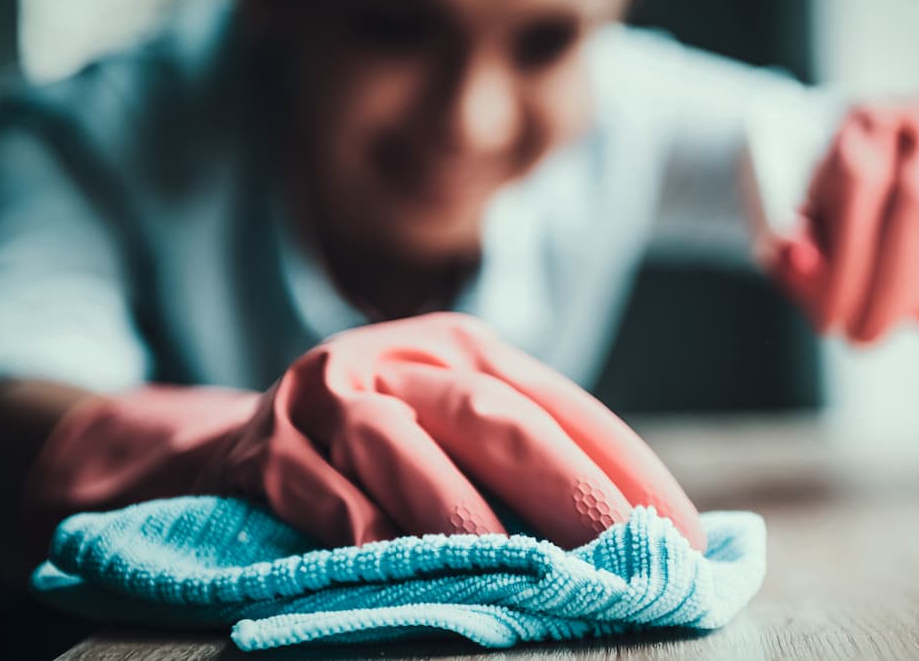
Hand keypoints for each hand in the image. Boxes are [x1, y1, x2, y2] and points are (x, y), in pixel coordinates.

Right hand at [24, 313, 704, 550]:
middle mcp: (401, 357)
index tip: (688, 535)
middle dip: (570, 490)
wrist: (230, 444)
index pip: (562, 405)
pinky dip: (360, 530)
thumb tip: (641, 534)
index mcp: (465, 349)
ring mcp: (326, 395)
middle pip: (494, 416)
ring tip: (524, 569)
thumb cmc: (374, 449)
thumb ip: (524, 464)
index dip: (628, 468)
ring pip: (400, 445)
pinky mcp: (264, 448)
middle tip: (630, 557)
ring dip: (462, 513)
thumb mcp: (449, 428)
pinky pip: (316, 491)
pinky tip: (399, 566)